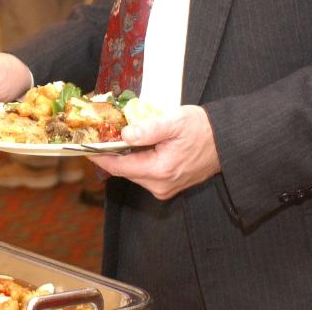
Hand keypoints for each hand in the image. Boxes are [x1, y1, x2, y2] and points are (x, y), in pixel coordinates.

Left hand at [87, 105, 221, 199]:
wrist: (227, 142)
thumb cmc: (202, 129)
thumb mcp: (175, 122)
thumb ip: (149, 129)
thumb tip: (125, 135)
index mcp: (160, 170)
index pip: (119, 166)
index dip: (100, 156)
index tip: (84, 147)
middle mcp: (160, 185)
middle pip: (125, 170)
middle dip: (112, 154)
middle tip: (101, 135)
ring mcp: (165, 189)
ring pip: (134, 173)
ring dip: (125, 157)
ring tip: (118, 136)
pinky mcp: (169, 187)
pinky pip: (145, 174)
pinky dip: (137, 161)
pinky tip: (138, 145)